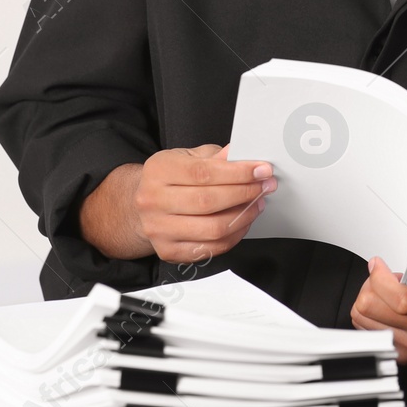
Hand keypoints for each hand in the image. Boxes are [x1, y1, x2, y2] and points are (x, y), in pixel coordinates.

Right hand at [80, 144, 276, 264]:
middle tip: (265, 186)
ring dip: (244, 216)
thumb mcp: (188, 157)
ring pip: (213, 229)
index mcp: (158, 171)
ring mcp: (158, 230)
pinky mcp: (168, 251)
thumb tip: (242, 155)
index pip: (205, 173)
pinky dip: (234, 236)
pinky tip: (243, 221)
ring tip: (257, 203)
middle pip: (209, 202)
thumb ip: (215, 157)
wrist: (141, 205)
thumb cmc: (170, 178)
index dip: (238, 172)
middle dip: (245, 193)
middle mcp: (153, 201)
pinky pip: (211, 249)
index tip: (262, 170)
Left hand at [350, 176, 406, 362]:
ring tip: (391, 290)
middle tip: (388, 273)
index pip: (403, 299)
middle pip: (372, 308)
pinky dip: (372, 317)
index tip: (379, 263)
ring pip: (364, 320)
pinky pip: (367, 334)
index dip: (382, 279)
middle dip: (372, 285)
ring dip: (371, 301)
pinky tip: (388, 306)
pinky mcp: (406, 354)